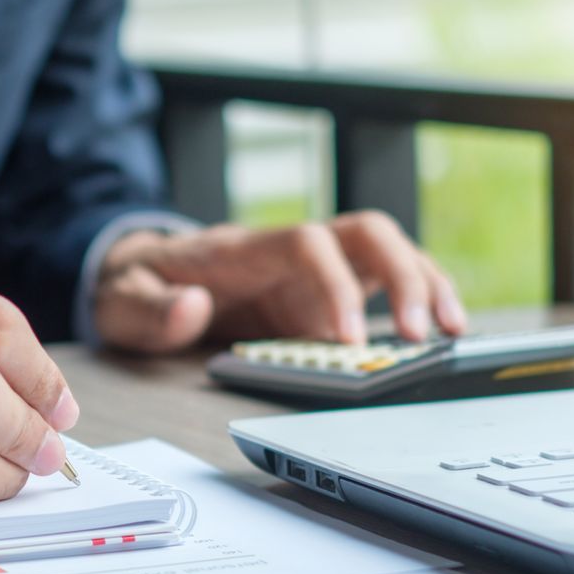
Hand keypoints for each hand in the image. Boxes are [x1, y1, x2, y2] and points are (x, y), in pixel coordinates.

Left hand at [93, 211, 467, 352]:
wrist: (144, 273)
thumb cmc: (140, 284)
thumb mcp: (122, 300)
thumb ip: (151, 309)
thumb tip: (192, 308)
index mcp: (248, 247)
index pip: (308, 246)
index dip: (336, 285)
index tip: (348, 338)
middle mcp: (294, 249)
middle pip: (368, 234)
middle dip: (402, 277)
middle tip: (417, 334)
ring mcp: (319, 269)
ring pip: (390, 252)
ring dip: (427, 285)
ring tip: (452, 334)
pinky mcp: (330, 292)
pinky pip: (387, 284)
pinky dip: (420, 302)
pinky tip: (440, 336)